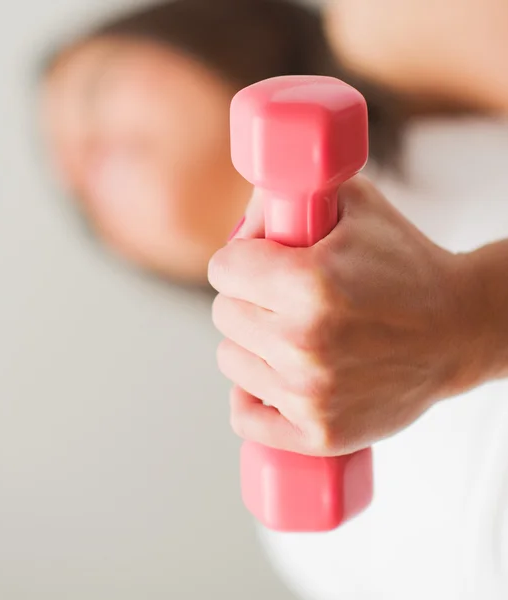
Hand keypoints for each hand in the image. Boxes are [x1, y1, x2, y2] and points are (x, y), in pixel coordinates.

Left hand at [209, 176, 483, 455]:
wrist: (459, 328)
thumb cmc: (405, 266)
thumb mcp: (354, 207)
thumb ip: (290, 196)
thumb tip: (241, 219)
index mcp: (309, 283)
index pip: (223, 269)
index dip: (241, 260)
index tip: (260, 264)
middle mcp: (304, 342)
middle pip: (224, 314)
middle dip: (247, 299)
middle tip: (280, 299)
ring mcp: (311, 394)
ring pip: (231, 361)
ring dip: (252, 346)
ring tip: (291, 335)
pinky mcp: (320, 432)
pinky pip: (247, 419)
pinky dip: (252, 400)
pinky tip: (274, 381)